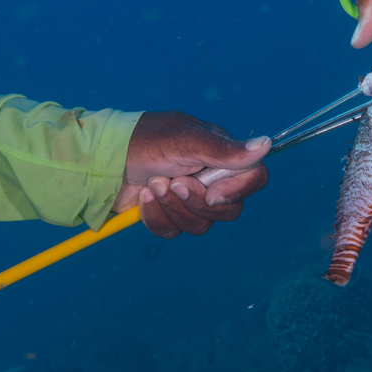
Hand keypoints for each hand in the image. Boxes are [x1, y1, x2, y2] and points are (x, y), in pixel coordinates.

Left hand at [116, 111, 269, 237]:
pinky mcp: (167, 214)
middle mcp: (209, 177)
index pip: (254, 178)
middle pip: (228, 210)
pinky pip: (174, 231)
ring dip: (173, 208)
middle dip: (196, 201)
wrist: (103, 158)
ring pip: (201, 224)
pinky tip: (144, 197)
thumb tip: (268, 145)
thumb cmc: (145, 140)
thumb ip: (225, 150)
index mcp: (219, 155)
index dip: (238, 191)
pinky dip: (156, 217)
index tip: (212, 191)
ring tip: (153, 185)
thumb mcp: (186, 142)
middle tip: (172, 182)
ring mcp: (187, 198)